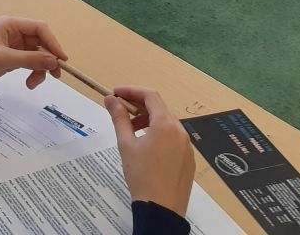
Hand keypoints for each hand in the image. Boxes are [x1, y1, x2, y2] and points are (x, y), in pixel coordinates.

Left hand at [0, 16, 66, 91]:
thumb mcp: (3, 59)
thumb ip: (29, 60)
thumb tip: (54, 61)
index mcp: (10, 25)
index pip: (39, 28)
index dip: (53, 42)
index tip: (61, 59)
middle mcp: (13, 33)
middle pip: (41, 42)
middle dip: (48, 58)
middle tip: (55, 75)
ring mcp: (13, 47)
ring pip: (37, 55)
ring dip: (40, 69)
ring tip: (34, 83)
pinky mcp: (11, 59)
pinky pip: (30, 64)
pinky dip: (33, 73)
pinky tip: (29, 83)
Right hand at [106, 86, 193, 215]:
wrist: (161, 208)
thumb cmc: (141, 175)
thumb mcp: (126, 144)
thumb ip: (119, 118)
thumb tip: (111, 99)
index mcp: (166, 125)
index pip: (150, 96)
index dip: (131, 90)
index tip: (115, 93)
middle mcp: (180, 132)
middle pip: (159, 108)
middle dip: (138, 105)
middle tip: (119, 109)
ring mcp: (187, 146)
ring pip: (167, 123)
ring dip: (148, 119)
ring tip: (130, 129)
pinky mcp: (188, 159)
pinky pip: (173, 138)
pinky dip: (158, 133)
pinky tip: (146, 146)